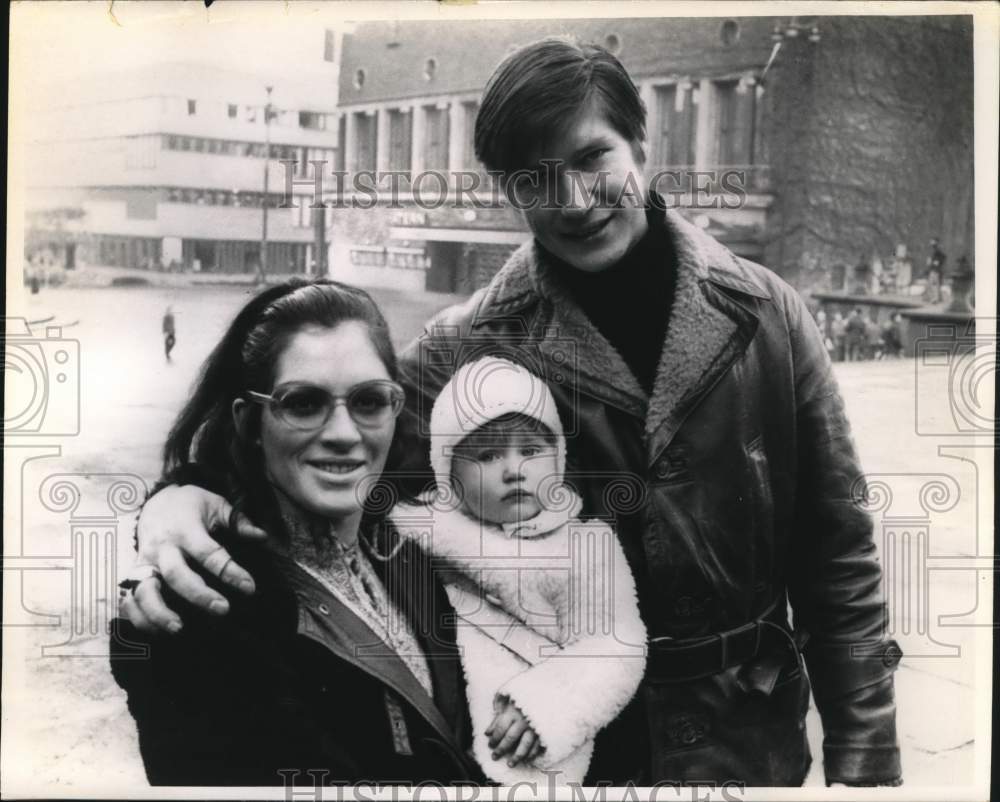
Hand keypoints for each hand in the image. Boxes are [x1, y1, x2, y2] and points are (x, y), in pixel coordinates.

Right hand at [121, 485, 265, 632]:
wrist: (156, 500)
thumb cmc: (192, 505)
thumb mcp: (216, 504)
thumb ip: (238, 521)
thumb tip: (262, 537)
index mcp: (185, 529)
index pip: (208, 553)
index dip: (230, 571)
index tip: (249, 588)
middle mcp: (162, 547)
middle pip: (176, 574)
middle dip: (198, 595)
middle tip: (223, 610)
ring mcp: (145, 563)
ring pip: (144, 591)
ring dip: (159, 612)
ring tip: (179, 629)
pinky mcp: (134, 575)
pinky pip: (129, 600)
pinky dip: (138, 618)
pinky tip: (157, 631)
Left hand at [485, 697, 543, 767]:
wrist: (547, 694)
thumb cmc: (523, 698)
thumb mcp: (508, 701)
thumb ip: (498, 716)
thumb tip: (487, 733)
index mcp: (514, 711)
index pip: (501, 728)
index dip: (494, 738)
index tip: (490, 745)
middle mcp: (524, 720)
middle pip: (511, 738)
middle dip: (501, 749)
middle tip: (494, 757)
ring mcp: (535, 726)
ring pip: (525, 745)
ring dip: (517, 756)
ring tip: (510, 764)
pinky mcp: (545, 731)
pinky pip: (538, 745)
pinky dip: (532, 753)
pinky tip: (526, 759)